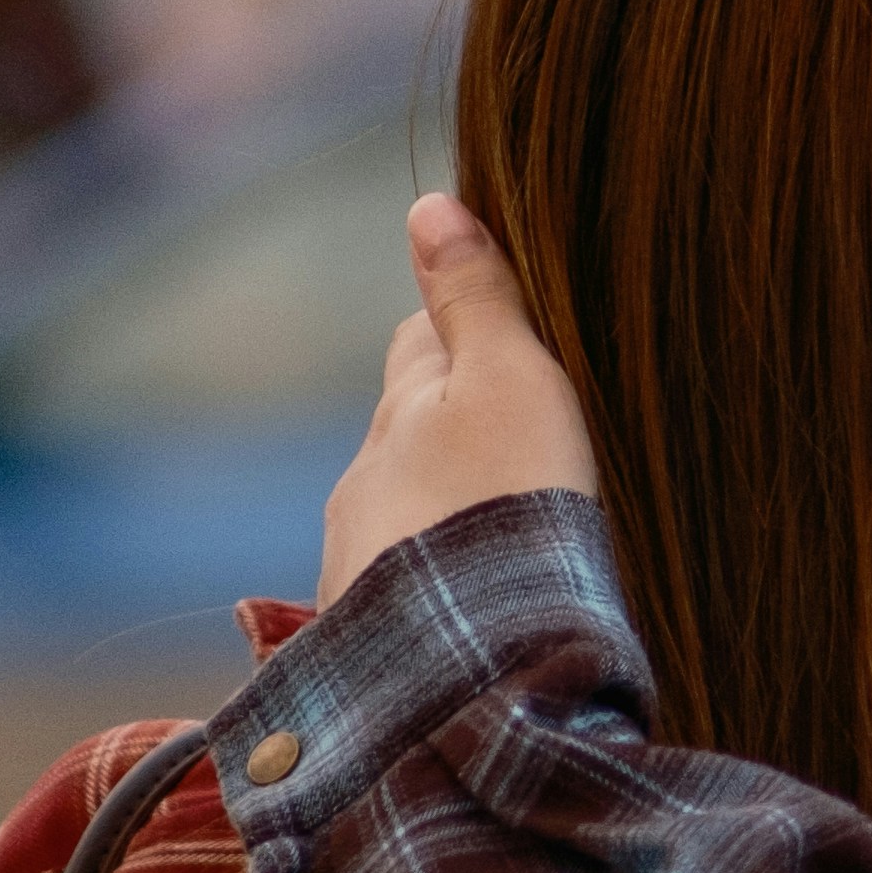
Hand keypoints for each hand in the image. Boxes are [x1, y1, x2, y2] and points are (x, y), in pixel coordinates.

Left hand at [321, 196, 600, 602]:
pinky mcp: (367, 642)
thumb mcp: (514, 383)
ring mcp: (356, 565)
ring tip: (500, 543)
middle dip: (446, 433)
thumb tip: (428, 206)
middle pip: (405, 433)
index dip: (463, 334)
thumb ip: (477, 300)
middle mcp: (364, 482)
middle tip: (514, 449)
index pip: (420, 343)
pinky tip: (474, 608)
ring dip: (439, 517)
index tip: (508, 346)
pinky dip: (433, 585)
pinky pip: (401, 592)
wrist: (474, 666)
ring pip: (399, 515)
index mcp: (402, 409)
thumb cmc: (507, 509)